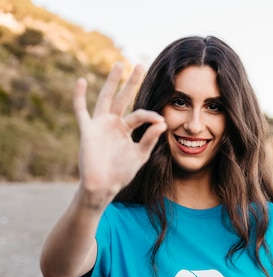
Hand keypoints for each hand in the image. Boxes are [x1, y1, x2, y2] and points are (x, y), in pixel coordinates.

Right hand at [74, 62, 166, 199]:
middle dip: (131, 82)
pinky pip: (81, 110)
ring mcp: (100, 124)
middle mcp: (113, 123)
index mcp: (126, 129)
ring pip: (105, 97)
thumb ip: (150, 138)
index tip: (161, 120)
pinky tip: (81, 80)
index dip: (150, 116)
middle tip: (139, 65)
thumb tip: (162, 122)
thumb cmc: (122, 172)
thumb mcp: (140, 154)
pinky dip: (79, 96)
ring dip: (111, 81)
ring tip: (119, 65)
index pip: (140, 115)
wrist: (104, 184)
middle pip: (123, 98)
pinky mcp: (87, 129)